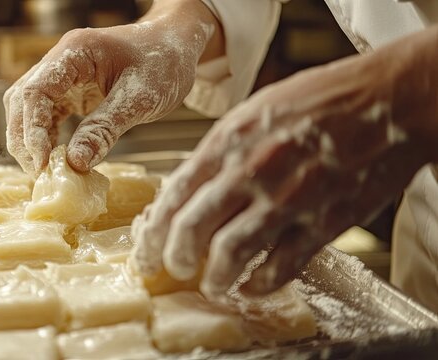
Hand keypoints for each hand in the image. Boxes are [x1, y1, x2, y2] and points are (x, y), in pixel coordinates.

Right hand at [4, 0, 220, 174]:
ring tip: (45, 171)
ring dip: (32, 141)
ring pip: (29, 109)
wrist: (176, 45)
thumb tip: (75, 164)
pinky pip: (48, 115)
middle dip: (25, 139)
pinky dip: (47, 138)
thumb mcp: (140, 98)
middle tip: (40, 174)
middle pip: (23, 101)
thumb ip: (105, 129)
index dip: (32, 130)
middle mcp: (61, 61)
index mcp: (75, 52)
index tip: (43, 163)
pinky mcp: (71, 91)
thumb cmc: (164, 61)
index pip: (35, 91)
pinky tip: (58, 158)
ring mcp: (64, 76)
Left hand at [132, 26, 437, 297]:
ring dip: (214, 278)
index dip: (153, 230)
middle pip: (193, 229)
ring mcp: (287, 200)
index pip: (174, 194)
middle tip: (174, 268)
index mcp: (229, 140)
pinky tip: (252, 287)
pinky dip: (260, 284)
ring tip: (212, 285)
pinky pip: (281, 266)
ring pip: (231, 254)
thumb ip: (219, 150)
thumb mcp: (253, 110)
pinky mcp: (322, 223)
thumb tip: (189, 186)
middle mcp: (250, 171)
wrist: (385, 99)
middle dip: (175, 257)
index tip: (147, 248)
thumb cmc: (319, 99)